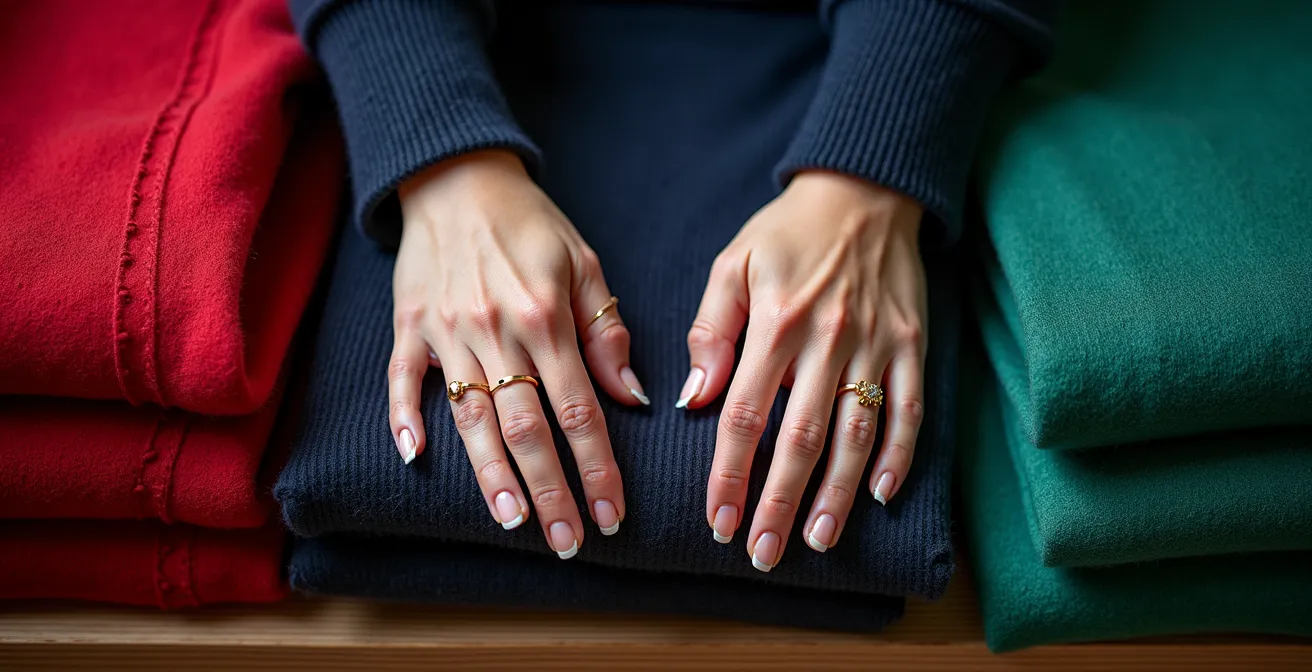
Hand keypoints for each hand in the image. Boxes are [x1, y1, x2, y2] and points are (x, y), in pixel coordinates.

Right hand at [389, 150, 643, 557]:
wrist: (457, 177)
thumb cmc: (530, 225)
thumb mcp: (583, 264)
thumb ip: (606, 334)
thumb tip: (632, 399)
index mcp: (545, 316)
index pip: (578, 410)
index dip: (597, 467)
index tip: (612, 513)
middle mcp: (495, 330)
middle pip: (526, 428)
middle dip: (551, 491)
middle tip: (569, 541)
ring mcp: (446, 331)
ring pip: (469, 417)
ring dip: (491, 475)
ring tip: (512, 522)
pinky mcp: (408, 326)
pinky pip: (403, 380)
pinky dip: (406, 419)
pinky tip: (415, 460)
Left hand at [683, 171, 927, 570]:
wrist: (864, 190)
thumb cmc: (787, 233)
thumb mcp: (732, 264)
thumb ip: (712, 330)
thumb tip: (695, 397)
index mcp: (776, 322)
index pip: (746, 415)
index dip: (731, 474)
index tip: (720, 520)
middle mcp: (828, 338)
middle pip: (801, 438)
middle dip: (780, 501)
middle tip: (764, 552)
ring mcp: (877, 344)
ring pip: (857, 433)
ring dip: (838, 494)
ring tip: (817, 540)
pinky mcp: (912, 344)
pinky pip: (910, 408)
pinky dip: (900, 454)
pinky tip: (884, 495)